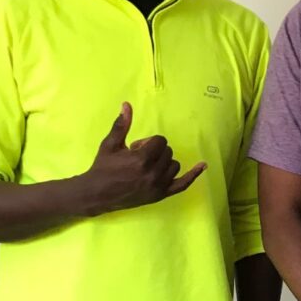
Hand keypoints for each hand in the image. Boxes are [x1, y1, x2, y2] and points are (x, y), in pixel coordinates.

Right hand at [74, 102, 205, 215]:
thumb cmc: (102, 168)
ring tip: (147, 166)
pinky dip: (194, 175)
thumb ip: (122, 125)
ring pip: (174, 164)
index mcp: (141, 159)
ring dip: (164, 161)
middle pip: (168, 151)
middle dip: (154, 151)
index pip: (160, 141)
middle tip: (137, 158)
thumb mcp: (111, 144)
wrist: (97, 194)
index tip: (135, 148)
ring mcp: (158, 186)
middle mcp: (153, 173)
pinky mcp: (160, 195)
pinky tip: (203, 165)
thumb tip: (127, 104)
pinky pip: (182, 184)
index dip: (148, 142)